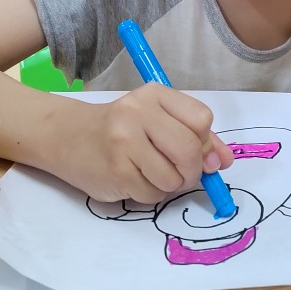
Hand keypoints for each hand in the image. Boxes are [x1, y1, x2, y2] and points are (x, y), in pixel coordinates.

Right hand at [59, 83, 233, 202]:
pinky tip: (135, 180)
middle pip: (189, 150)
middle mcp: (137, 113)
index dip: (205, 142)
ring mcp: (123, 142)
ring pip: (173, 178)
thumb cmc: (120, 129)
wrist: (66, 137)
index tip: (197, 151)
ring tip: (152, 175)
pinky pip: (153, 195)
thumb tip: (224, 161)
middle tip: (182, 174)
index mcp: (154, 94)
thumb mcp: (157, 120)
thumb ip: (195, 137)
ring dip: (170, 186)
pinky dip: (151, 195)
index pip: (201, 119)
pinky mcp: (116, 172)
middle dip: (193, 171)